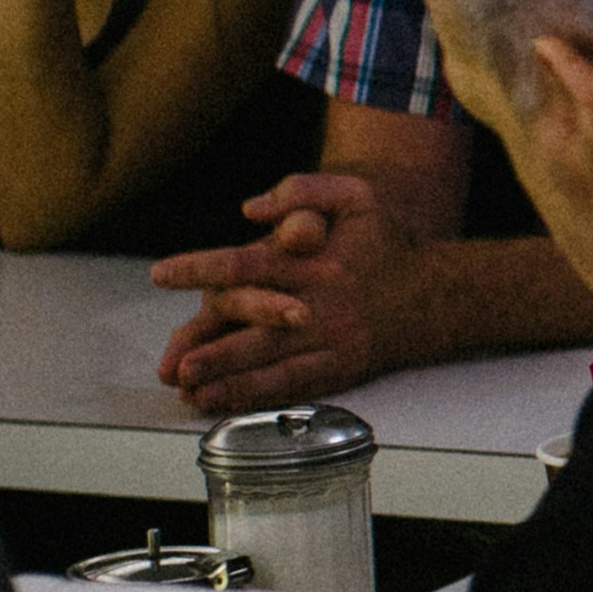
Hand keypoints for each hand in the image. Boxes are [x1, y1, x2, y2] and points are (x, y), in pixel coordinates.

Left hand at [153, 170, 404, 407]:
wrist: (432, 296)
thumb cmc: (383, 244)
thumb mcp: (355, 196)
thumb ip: (303, 190)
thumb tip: (249, 209)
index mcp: (314, 263)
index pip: (248, 264)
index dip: (201, 269)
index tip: (160, 273)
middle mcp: (318, 306)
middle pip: (258, 329)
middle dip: (217, 348)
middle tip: (178, 364)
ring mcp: (328, 343)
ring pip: (271, 366)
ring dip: (228, 380)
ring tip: (190, 389)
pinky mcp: (336, 370)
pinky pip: (290, 386)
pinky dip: (252, 396)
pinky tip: (217, 401)